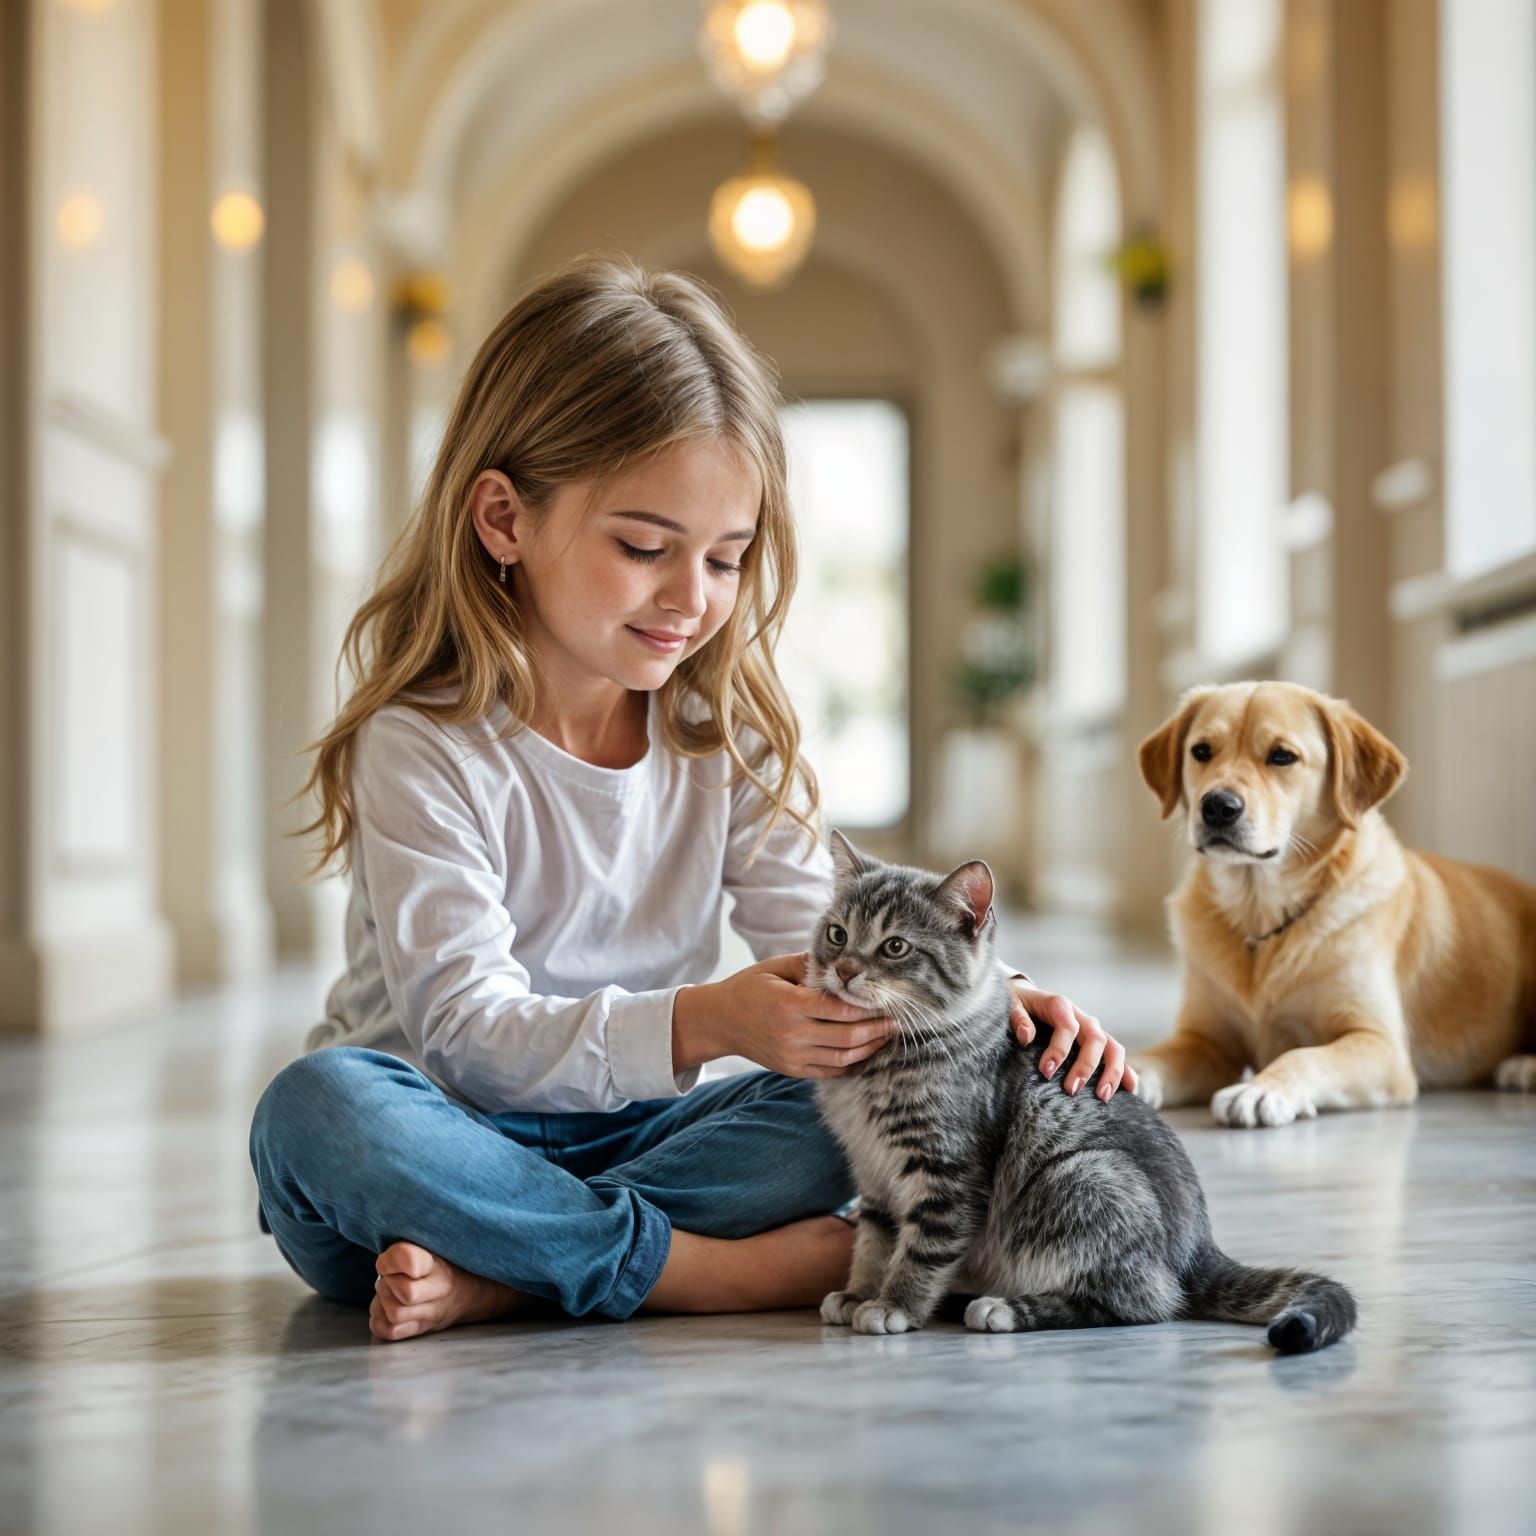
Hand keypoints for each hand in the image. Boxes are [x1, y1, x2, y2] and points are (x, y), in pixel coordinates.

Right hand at [673, 952, 894, 1078]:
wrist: (719, 1022)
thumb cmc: (748, 988)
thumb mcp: (774, 967)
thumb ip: (808, 963)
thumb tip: (842, 958)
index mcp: (789, 1005)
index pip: (839, 1008)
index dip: (867, 1006)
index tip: (885, 999)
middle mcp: (793, 1034)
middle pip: (847, 1037)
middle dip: (877, 1029)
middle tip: (897, 1020)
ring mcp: (793, 1056)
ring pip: (843, 1057)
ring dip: (869, 1048)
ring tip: (886, 1036)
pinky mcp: (792, 1070)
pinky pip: (830, 1071)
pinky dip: (851, 1062)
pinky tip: (865, 1051)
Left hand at [1007, 980, 1136, 1100]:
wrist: (1026, 998)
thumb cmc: (1017, 1004)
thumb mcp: (1010, 1005)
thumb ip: (1017, 1018)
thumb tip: (1026, 1036)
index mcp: (1060, 1005)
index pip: (1067, 1025)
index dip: (1059, 1049)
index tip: (1046, 1071)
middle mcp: (1081, 1017)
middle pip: (1094, 1038)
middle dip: (1086, 1065)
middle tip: (1071, 1090)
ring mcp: (1092, 1030)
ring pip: (1113, 1047)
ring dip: (1112, 1071)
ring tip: (1102, 1096)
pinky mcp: (1098, 1043)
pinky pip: (1117, 1056)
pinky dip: (1127, 1072)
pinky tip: (1131, 1090)